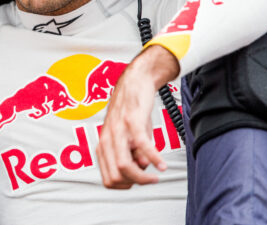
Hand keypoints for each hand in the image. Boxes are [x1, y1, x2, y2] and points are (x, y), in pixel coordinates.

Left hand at [96, 44, 179, 188]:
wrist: (136, 80)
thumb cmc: (133, 109)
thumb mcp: (131, 135)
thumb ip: (134, 152)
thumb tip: (141, 168)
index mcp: (104, 144)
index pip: (109, 179)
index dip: (125, 186)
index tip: (140, 182)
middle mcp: (107, 138)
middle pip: (115, 177)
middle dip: (134, 184)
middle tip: (149, 179)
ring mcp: (119, 130)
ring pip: (124, 166)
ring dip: (143, 178)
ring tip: (156, 176)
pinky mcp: (133, 121)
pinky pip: (142, 147)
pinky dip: (154, 159)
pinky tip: (162, 165)